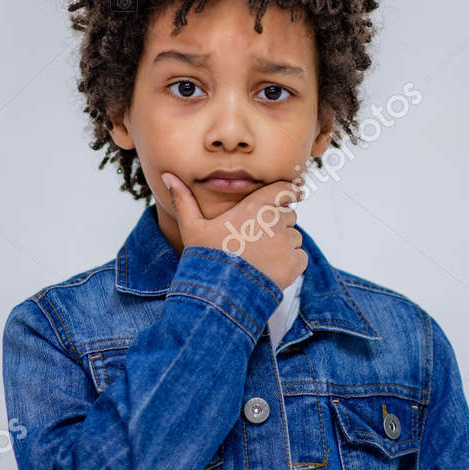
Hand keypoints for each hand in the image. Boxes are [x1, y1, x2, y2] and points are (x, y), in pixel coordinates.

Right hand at [159, 171, 307, 290]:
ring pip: (295, 237)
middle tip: (260, 240)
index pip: (284, 189)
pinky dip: (291, 263)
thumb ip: (184, 199)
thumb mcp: (192, 227)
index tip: (288, 198)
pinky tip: (271, 270)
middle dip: (279, 225)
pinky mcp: (294, 263)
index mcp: (255, 206)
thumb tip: (168, 176)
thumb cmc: (205, 258)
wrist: (218, 293)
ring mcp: (286, 242)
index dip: (286, 195)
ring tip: (262, 258)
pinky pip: (301, 257)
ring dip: (284, 245)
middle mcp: (274, 220)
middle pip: (289, 215)